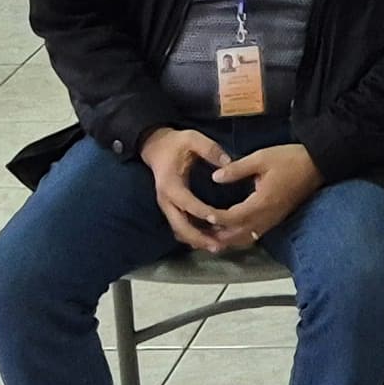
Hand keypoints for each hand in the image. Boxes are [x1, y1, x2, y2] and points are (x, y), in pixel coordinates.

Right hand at [140, 126, 226, 248]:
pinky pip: (180, 228)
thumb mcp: (192, 138)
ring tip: (217, 246)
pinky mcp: (170, 209)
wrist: (155, 147)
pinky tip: (209, 239)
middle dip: (199, 237)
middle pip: (180, 226)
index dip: (202, 212)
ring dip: (196, 240)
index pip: (187, 203)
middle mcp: (165, 200)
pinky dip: (193, 236)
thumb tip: (228, 163)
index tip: (219, 219)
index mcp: (171, 184)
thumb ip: (210, 149)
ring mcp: (166, 206)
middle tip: (219, 245)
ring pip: (179, 231)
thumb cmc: (175, 143)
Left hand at [200, 138, 319, 249]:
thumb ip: (237, 169)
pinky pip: (256, 234)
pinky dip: (241, 236)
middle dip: (219, 235)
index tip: (202, 213)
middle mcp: (267, 216)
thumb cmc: (289, 159)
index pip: (233, 216)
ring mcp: (273, 220)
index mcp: (262, 202)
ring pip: (247, 238)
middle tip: (201, 232)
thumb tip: (215, 177)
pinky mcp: (277, 219)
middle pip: (238, 235)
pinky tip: (232, 231)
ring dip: (229, 238)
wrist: (318, 164)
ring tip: (212, 234)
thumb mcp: (261, 157)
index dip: (216, 217)